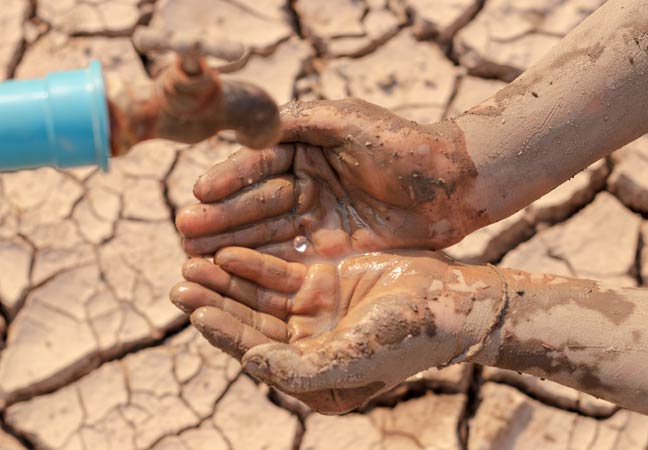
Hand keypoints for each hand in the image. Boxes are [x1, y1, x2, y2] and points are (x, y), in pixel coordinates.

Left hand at [169, 248, 500, 413]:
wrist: (447, 300)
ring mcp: (311, 314)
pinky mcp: (320, 284)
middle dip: (216, 304)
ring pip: (258, 298)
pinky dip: (253, 264)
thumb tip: (249, 363)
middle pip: (250, 324)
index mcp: (312, 380)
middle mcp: (306, 349)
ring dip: (227, 282)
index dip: (227, 334)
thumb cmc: (407, 336)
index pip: (259, 354)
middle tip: (182, 285)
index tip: (197, 313)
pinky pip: (279, 274)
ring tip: (194, 263)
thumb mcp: (356, 357)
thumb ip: (302, 369)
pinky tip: (229, 252)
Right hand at [175, 98, 486, 258]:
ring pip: (266, 233)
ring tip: (195, 255)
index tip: (200, 192)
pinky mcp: (330, 249)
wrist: (452, 186)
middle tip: (185, 231)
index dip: (231, 179)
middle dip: (222, 217)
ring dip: (232, 245)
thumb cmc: (402, 147)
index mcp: (305, 147)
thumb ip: (299, 123)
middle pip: (256, 202)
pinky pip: (290, 258)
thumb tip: (251, 126)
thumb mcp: (347, 122)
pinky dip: (261, 266)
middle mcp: (305, 182)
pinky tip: (231, 273)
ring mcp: (316, 218)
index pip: (259, 164)